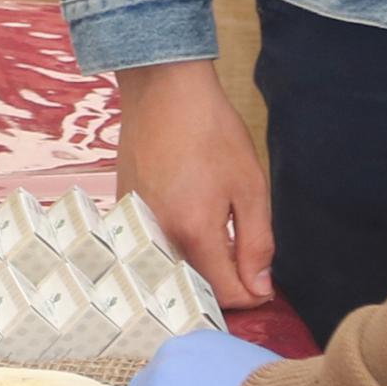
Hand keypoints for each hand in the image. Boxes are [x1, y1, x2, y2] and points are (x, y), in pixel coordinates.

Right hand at [115, 59, 276, 308]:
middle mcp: (157, 235)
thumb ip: (257, 244)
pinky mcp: (123, 211)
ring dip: (198, 266)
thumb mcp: (250, 187)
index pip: (224, 293)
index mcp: (193, 231)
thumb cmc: (212, 132)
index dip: (251, 294)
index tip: (264, 284)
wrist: (164, 90)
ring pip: (172, 269)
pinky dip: (175, 246)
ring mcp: (135, 224)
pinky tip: (190, 218)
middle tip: (244, 260)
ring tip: (218, 236)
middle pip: (194, 287)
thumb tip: (260, 287)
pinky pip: (152, 247)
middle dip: (223, 283)